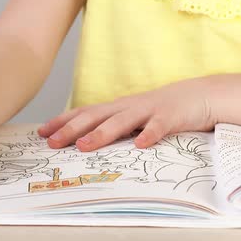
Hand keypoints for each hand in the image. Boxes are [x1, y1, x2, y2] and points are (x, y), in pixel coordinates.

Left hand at [38, 78, 216, 151]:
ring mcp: (149, 111)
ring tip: (84, 145)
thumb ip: (114, 126)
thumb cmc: (162, 109)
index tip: (41, 132)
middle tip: (52, 142)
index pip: (85, 113)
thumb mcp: (134, 117)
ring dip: (101, 133)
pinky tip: (141, 144)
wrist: (199, 96)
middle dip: (72, 129)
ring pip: (121, 122)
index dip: (63, 121)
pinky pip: (159, 127)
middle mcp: (128, 107)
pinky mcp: (170, 117)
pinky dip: (149, 135)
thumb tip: (86, 140)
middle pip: (96, 117)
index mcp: (118, 108)